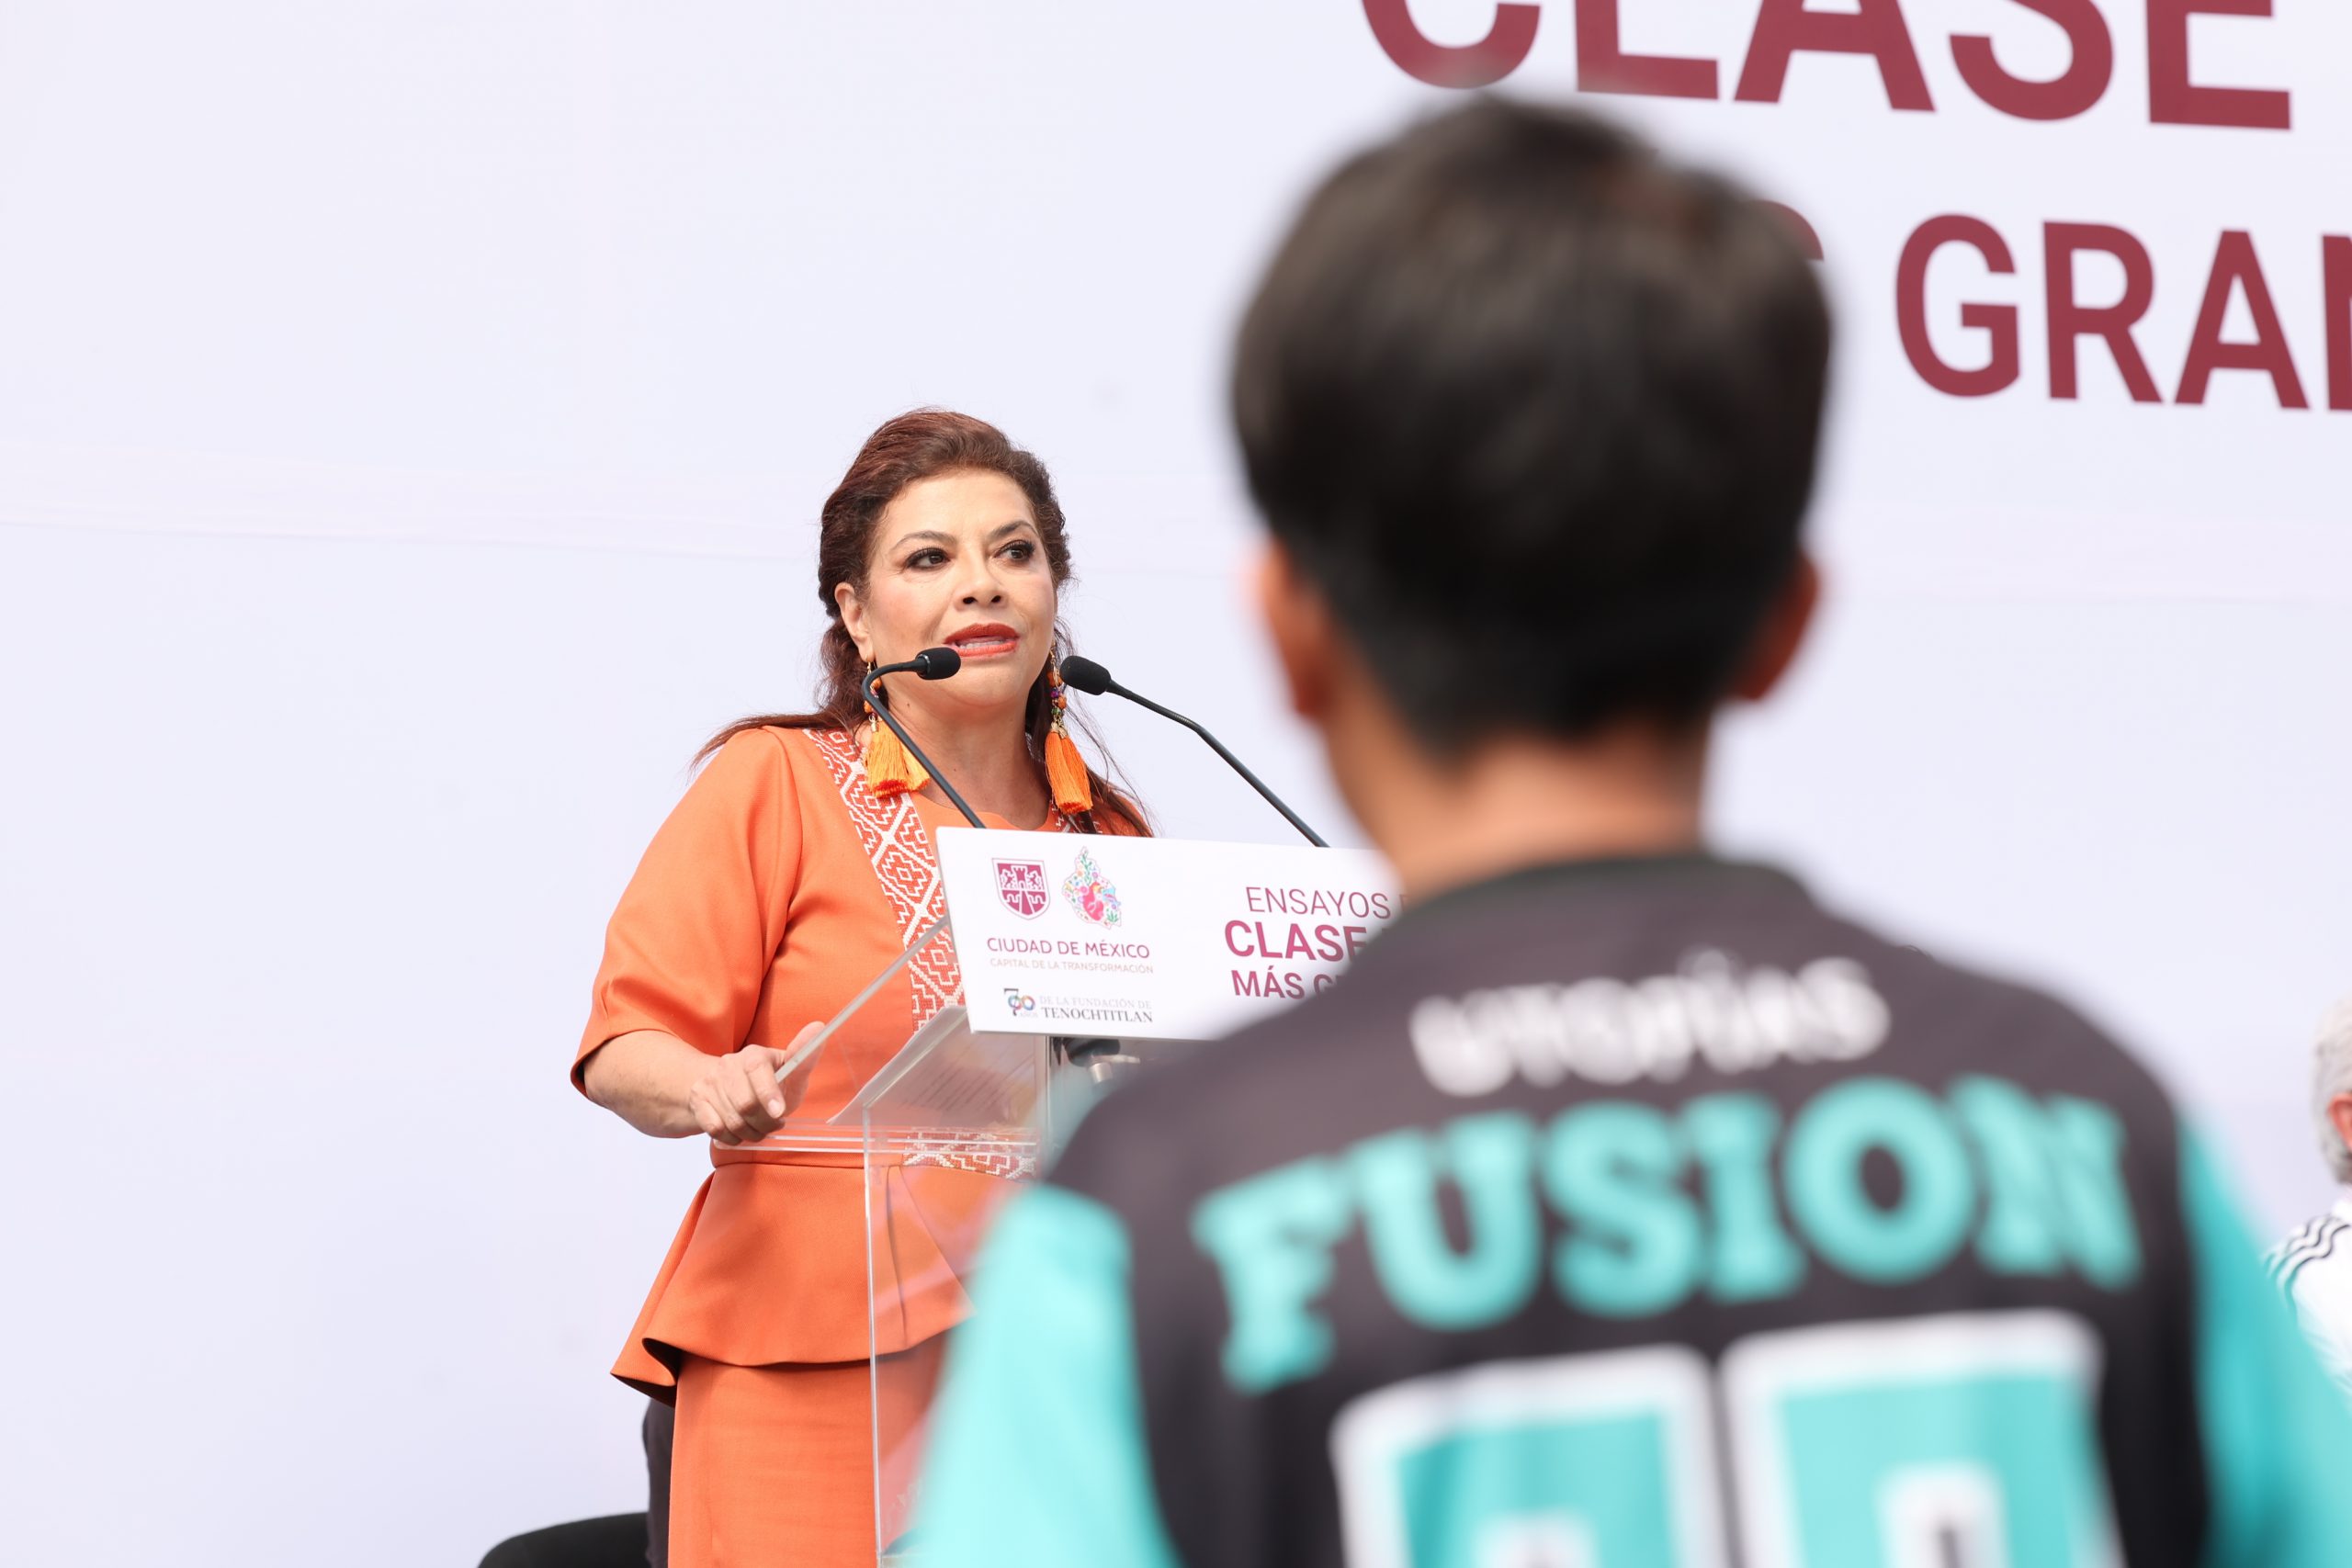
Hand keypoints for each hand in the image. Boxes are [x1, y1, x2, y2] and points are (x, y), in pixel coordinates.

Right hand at [687, 1023, 824, 1145]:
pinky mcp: (698, 1100)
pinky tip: (740, 1131)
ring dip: (751, 1133)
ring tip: (760, 1128)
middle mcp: (729, 1064)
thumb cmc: (769, 1083)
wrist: (728, 1088)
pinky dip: (732, 1137)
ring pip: (731, 1120)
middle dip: (765, 1123)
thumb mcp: (790, 1072)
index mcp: (754, 1054)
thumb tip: (819, 1027)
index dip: (768, 1093)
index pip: (757, 1069)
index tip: (779, 1112)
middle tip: (774, 1124)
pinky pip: (715, 1128)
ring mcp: (710, 1082)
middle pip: (745, 1103)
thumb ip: (804, 1056)